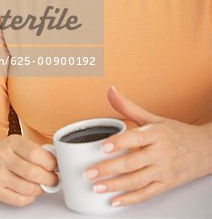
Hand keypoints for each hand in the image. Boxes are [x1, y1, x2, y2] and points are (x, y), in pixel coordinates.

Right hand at [0, 134, 58, 206]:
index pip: (35, 153)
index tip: (56, 166)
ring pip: (27, 188)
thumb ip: (34, 150)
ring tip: (43, 185)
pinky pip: (19, 200)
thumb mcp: (15, 143)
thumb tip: (56, 161)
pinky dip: (30, 198)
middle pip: (33, 172)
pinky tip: (30, 192)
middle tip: (54, 179)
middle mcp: (2, 157)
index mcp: (12, 142)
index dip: (50, 162)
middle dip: (49, 178)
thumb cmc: (0, 153)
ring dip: (40, 189)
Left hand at [84, 85, 210, 207]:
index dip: (119, 142)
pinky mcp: (166, 184)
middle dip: (109, 169)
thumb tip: (110, 91)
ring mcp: (164, 171)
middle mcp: (161, 153)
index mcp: (156, 134)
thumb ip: (128, 107)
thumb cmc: (176, 133)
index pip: (136, 138)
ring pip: (138, 181)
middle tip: (90, 172)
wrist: (204, 150)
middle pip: (133, 163)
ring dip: (116, 186)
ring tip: (97, 186)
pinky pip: (147, 193)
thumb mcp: (153, 118)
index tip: (103, 146)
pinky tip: (116, 200)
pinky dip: (131, 199)